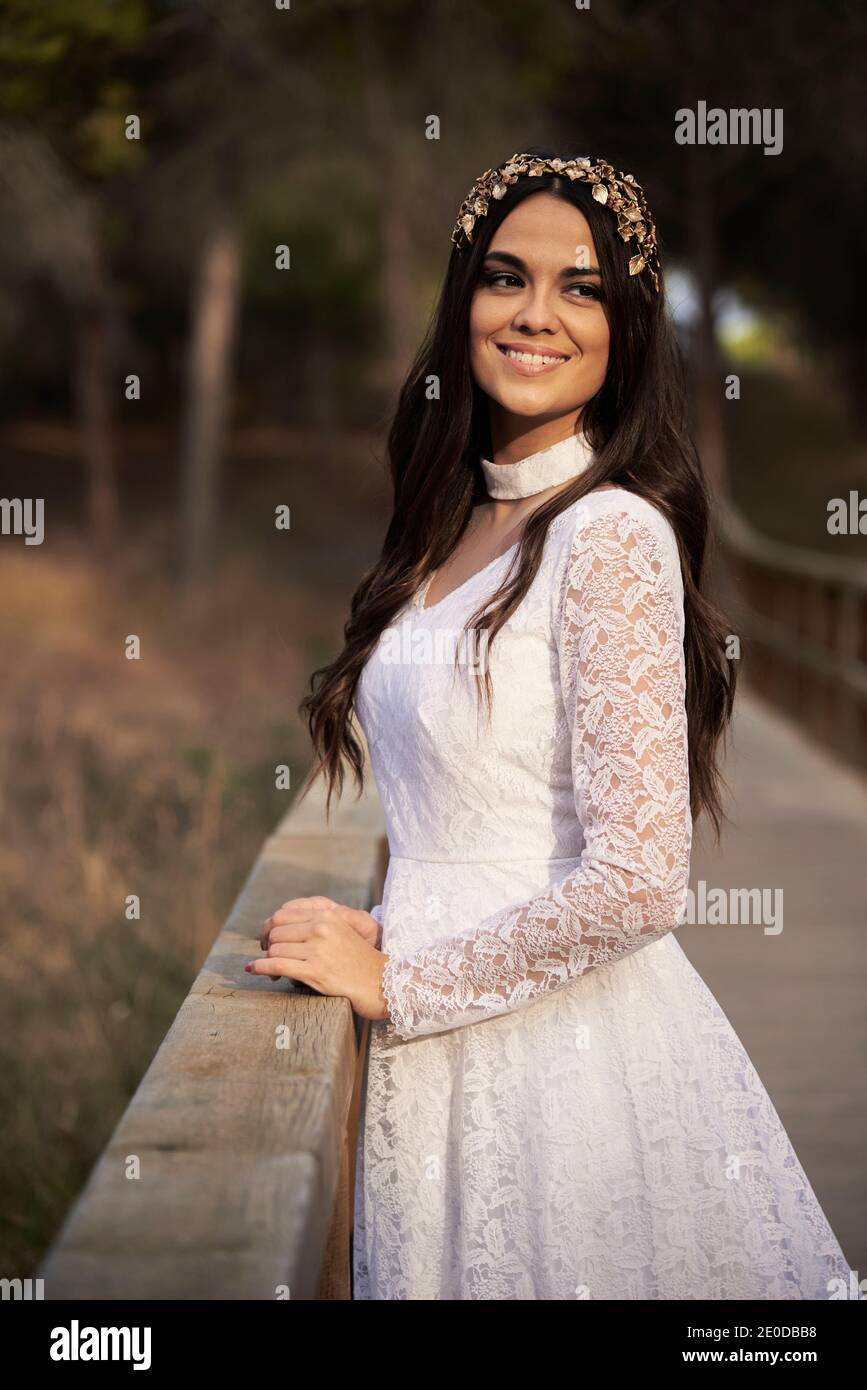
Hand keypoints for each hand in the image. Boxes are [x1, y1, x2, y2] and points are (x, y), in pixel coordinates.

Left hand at [247, 904, 389, 1020]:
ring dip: (267, 961)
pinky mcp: (316, 971)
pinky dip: (260, 968)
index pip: (282, 915)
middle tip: (268, 958)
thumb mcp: (340, 931)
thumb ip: (315, 924)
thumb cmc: (358, 960)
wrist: (380, 982)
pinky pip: (276, 966)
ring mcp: (318, 950)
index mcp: (326, 916)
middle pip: (275, 932)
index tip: (268, 941)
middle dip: (268, 946)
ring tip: (271, 971)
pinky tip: (252, 970)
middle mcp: (321, 929)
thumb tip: (277, 926)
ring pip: (274, 950)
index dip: (269, 929)